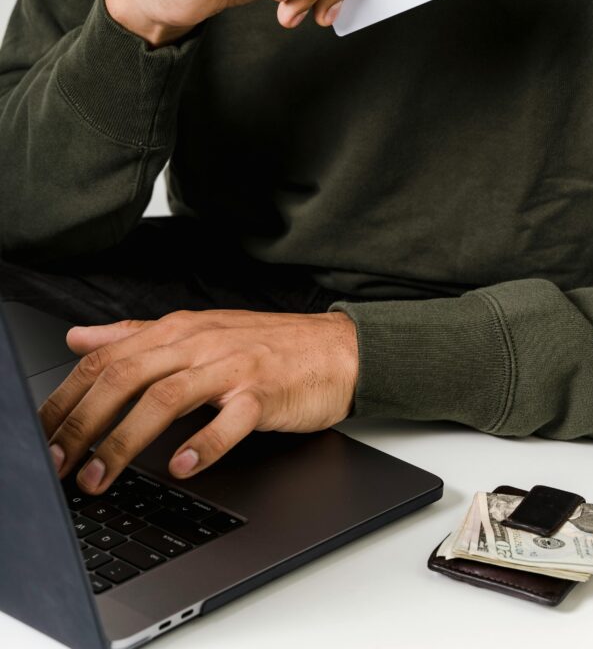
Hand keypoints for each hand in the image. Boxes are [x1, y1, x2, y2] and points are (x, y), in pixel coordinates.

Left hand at [39, 308, 358, 492]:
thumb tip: (80, 338)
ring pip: (166, 397)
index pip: (107, 358)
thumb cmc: (266, 346)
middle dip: (83, 423)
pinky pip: (230, 420)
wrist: (336, 350)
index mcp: (178, 330)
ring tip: (99, 478)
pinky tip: (180, 467)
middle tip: (57, 464)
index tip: (41, 435)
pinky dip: (202, 445)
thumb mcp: (196, 332)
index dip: (68, 397)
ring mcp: (232, 367)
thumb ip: (136, 336)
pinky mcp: (264, 393)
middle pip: (126, 377)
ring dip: (126, 441)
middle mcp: (199, 343)